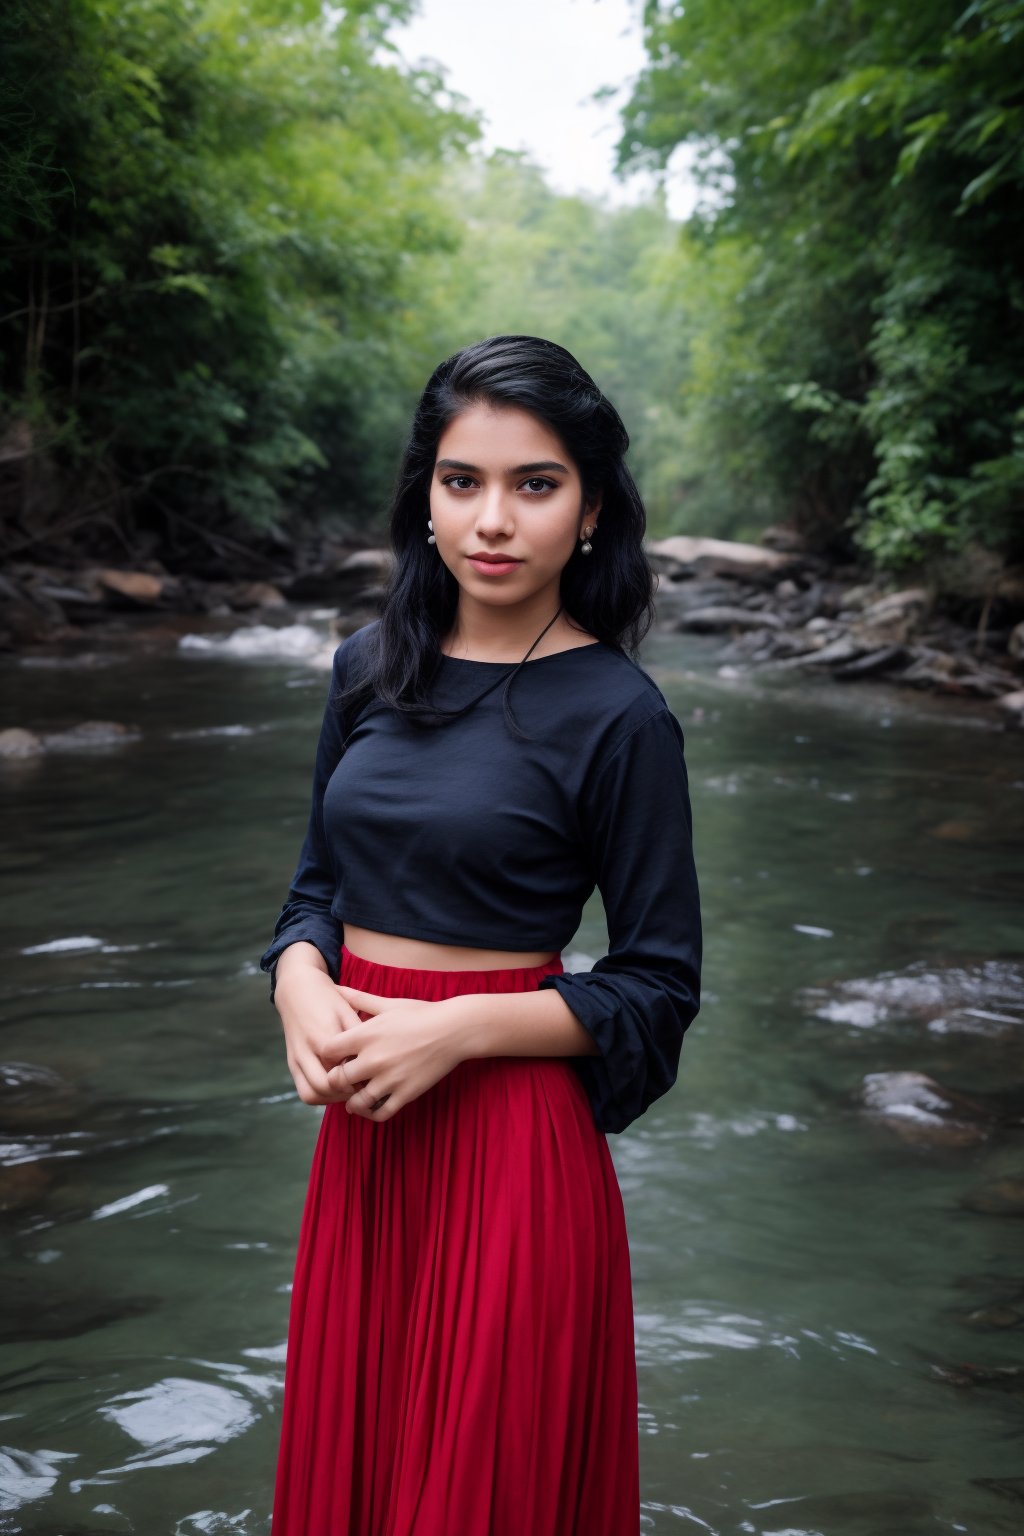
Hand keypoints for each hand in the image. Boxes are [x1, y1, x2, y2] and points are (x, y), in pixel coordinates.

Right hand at [274, 957, 364, 1106]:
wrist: (297, 989)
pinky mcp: (291, 1063)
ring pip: (311, 1095)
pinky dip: (320, 1095)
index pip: (342, 1070)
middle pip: (325, 1087)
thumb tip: (374, 1059)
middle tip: (362, 1087)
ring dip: (331, 1098)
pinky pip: (304, 1090)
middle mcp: (305, 1051)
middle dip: (345, 1092)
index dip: (360, 1078)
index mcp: (322, 1037)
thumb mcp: (347, 1010)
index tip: (374, 1076)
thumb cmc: (327, 998)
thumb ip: (359, 1034)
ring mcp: (296, 1059)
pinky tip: (335, 1087)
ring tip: (348, 1089)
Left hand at [319, 986, 467, 1122]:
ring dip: (353, 1102)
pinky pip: (380, 1113)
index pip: (327, 1051)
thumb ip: (359, 999)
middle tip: (343, 1080)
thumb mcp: (388, 1004)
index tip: (335, 1056)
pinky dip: (372, 1113)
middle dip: (338, 1080)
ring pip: (357, 1102)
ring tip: (354, 1099)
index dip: (327, 1055)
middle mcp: (374, 1058)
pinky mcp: (406, 1094)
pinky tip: (372, 1106)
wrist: (454, 1030)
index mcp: (366, 1035)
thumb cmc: (420, 1014)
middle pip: (337, 1079)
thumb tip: (337, 987)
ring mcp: (390, 1079)